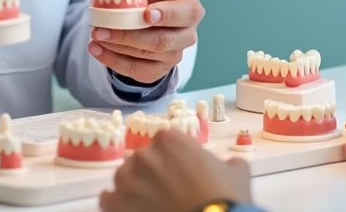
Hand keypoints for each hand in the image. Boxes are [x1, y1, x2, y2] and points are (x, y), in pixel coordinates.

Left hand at [89, 0, 203, 84]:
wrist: (150, 9)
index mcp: (191, 9)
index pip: (184, 15)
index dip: (166, 16)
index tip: (145, 14)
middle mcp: (186, 36)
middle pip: (161, 42)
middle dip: (130, 36)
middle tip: (102, 28)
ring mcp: (172, 56)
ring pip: (146, 58)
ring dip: (117, 48)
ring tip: (95, 35)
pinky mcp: (156, 69)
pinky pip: (136, 72)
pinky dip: (114, 62)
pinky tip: (96, 50)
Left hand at [100, 129, 251, 211]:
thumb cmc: (224, 199)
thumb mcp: (237, 173)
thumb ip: (226, 164)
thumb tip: (228, 167)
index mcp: (170, 140)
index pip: (164, 144)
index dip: (172, 159)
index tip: (180, 173)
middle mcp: (144, 155)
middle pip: (143, 161)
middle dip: (153, 175)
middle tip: (168, 193)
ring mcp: (127, 180)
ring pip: (124, 179)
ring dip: (134, 189)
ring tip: (151, 205)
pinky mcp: (115, 204)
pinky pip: (108, 199)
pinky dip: (118, 205)